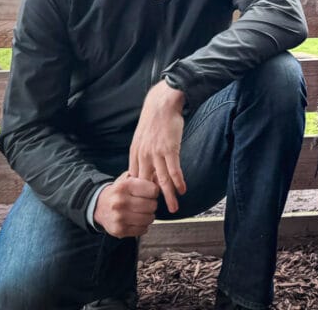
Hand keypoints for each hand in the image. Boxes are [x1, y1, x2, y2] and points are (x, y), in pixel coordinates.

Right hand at [93, 171, 159, 236]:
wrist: (98, 206)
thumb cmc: (119, 192)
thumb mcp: (128, 179)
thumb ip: (144, 176)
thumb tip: (160, 178)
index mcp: (124, 186)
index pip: (153, 190)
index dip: (154, 192)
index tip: (150, 193)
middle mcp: (120, 201)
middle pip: (152, 205)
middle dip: (152, 205)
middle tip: (147, 204)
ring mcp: (119, 217)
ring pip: (149, 218)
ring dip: (149, 216)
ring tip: (143, 212)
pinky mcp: (119, 230)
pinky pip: (142, 229)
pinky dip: (143, 226)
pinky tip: (137, 221)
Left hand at [129, 80, 186, 212]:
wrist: (162, 103)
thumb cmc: (154, 120)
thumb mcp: (141, 137)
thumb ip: (142, 154)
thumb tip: (147, 168)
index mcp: (135, 153)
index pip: (136, 179)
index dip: (140, 193)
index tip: (144, 204)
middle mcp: (143, 156)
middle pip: (147, 185)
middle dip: (151, 201)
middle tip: (156, 213)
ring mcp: (156, 153)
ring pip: (162, 181)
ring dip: (169, 196)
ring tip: (174, 208)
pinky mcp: (170, 149)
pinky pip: (174, 170)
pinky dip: (179, 182)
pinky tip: (183, 190)